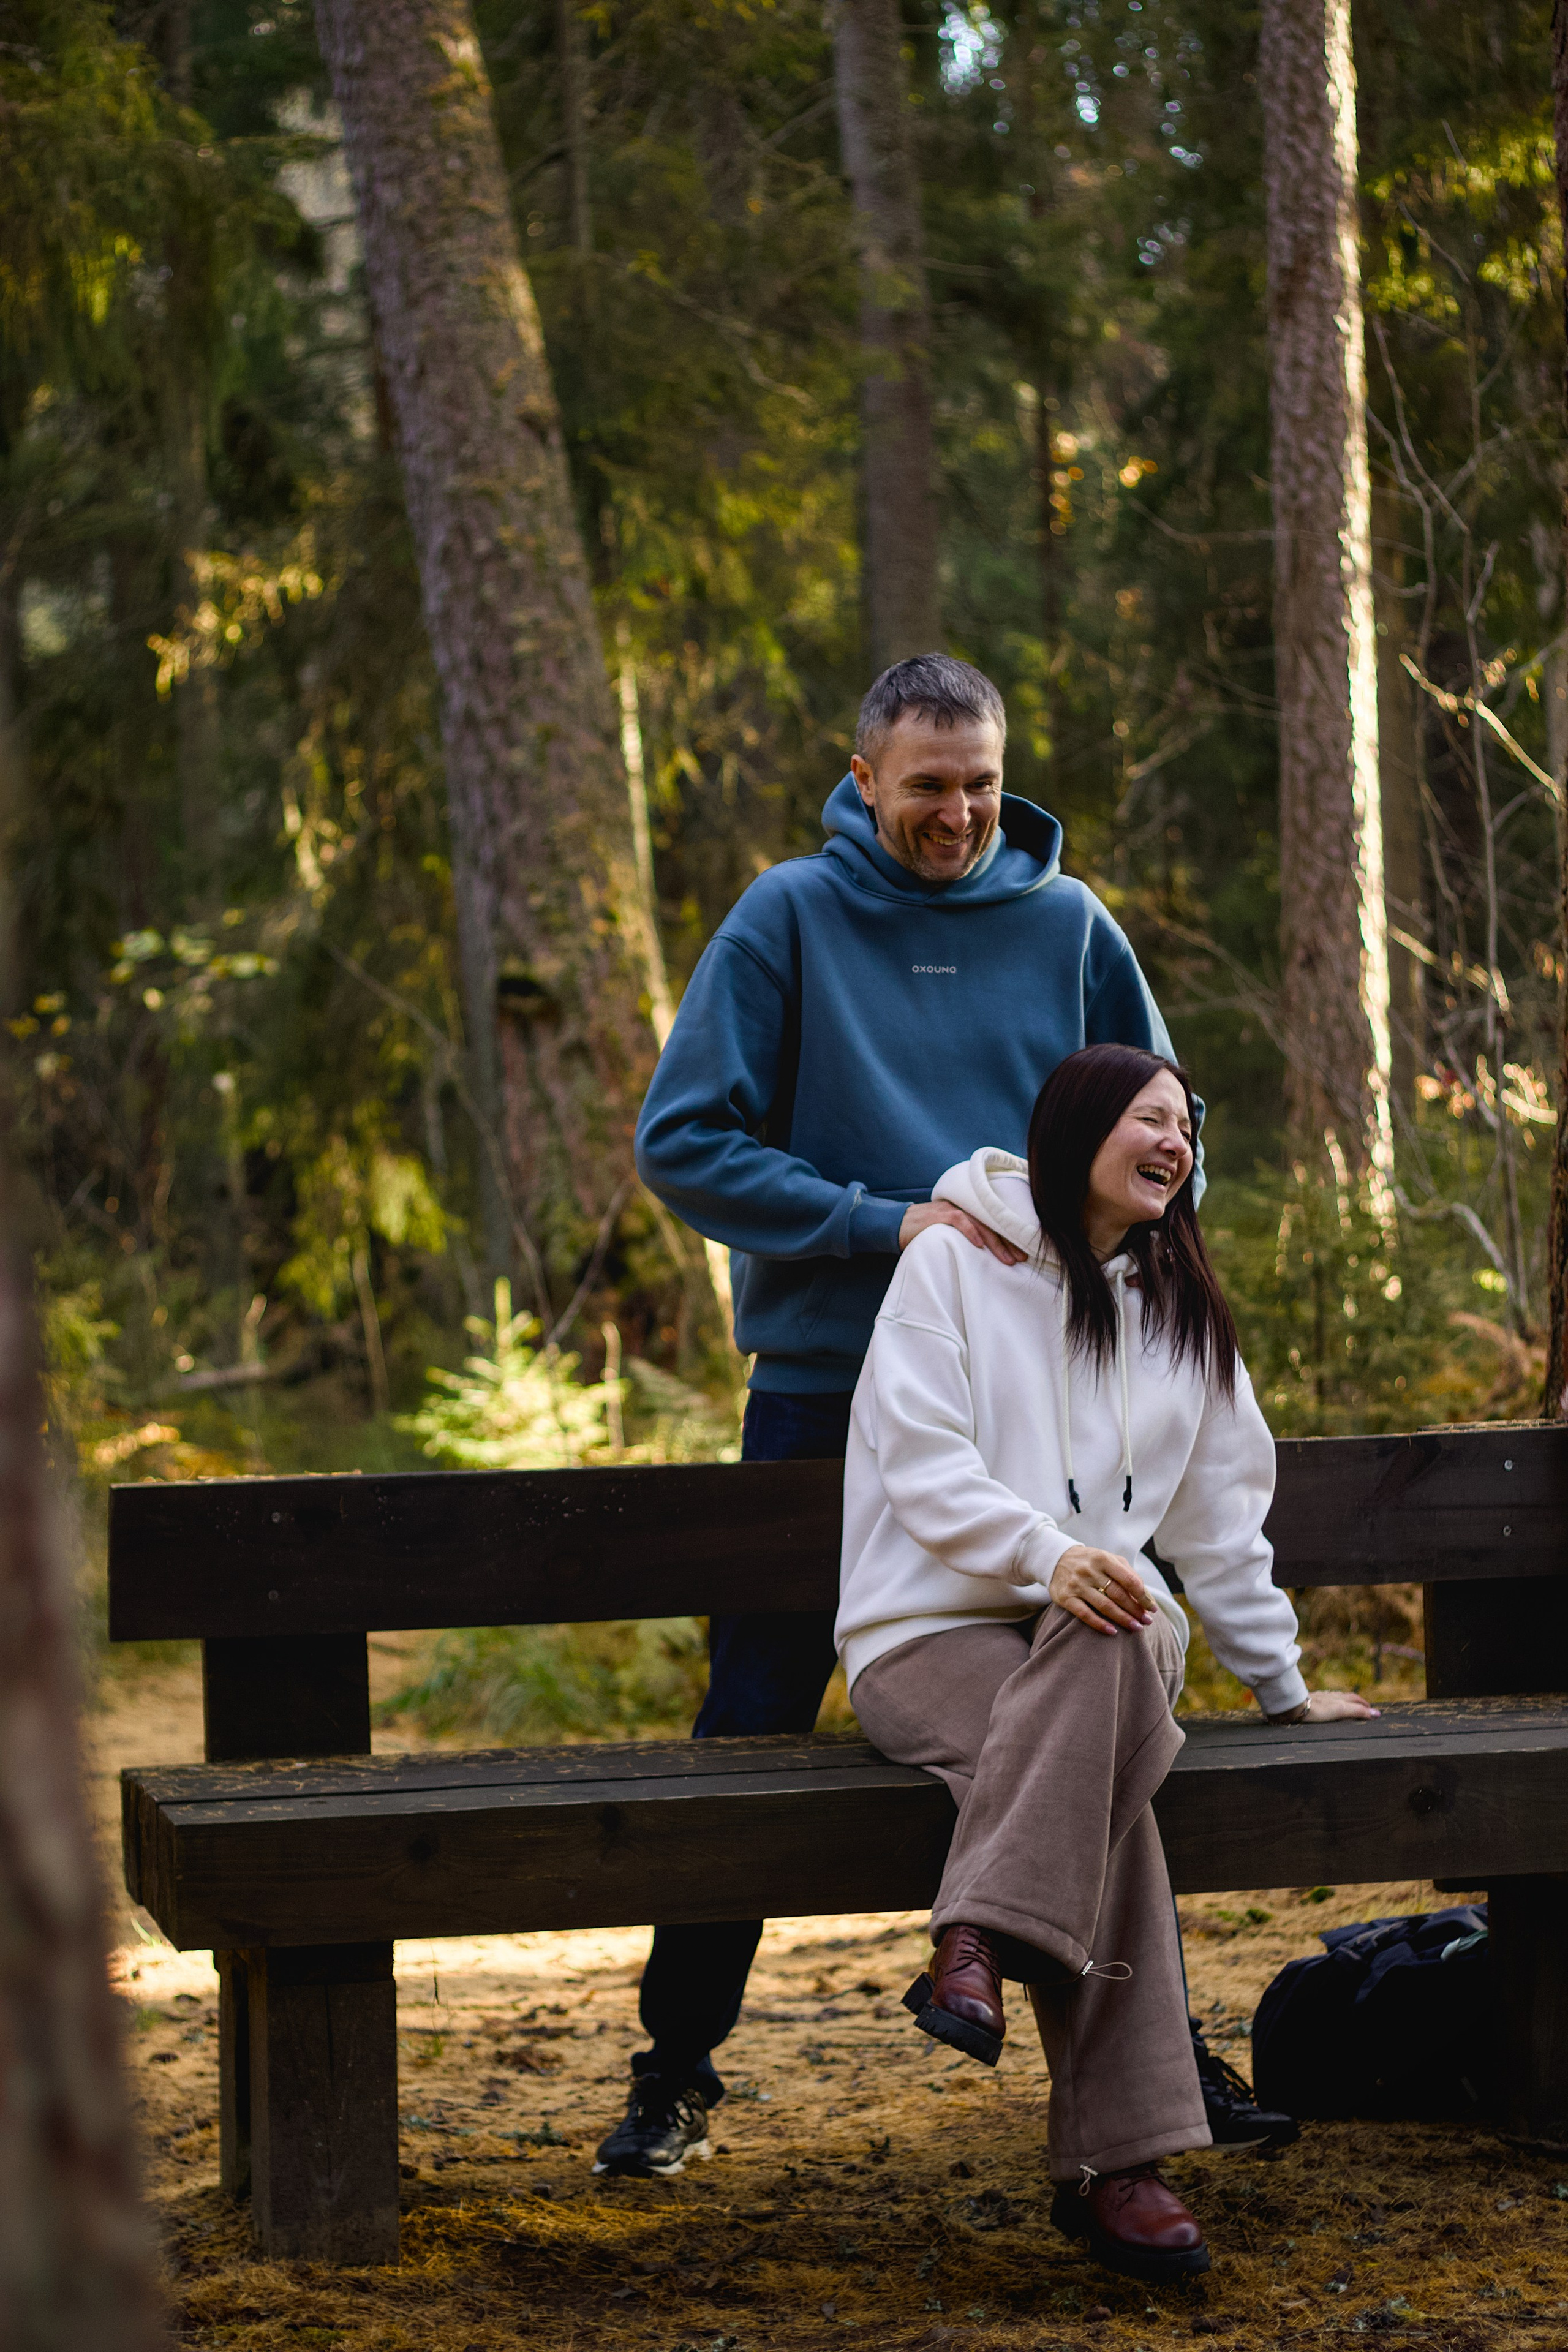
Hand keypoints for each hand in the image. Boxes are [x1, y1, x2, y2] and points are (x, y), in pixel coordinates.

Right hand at [899, 1200, 1026, 1266]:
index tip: (1023, 1254)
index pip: (994, 1225)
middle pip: (992, 1225)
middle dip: (1008, 1243)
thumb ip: (966, 1239)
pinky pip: (959, 1221)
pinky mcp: (939, 1215)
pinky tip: (980, 1245)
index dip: (1009, 1238)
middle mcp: (963, 1208)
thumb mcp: (949, 1235)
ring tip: (1007, 1259)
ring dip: (995, 1243)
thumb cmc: (925, 1233)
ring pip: (980, 1224)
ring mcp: (951, 1210)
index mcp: (968, 1213)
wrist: (897, 1224)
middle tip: (1021, 1259)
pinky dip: (970, 1232)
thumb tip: (986, 1257)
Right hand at [1049, 1543, 1156, 1635]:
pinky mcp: (1066, 1598)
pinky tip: (1112, 1632)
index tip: (1152, 1608)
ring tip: (1136, 1628)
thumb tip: (1146, 1596)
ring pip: (1104, 1606)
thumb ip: (1127, 1573)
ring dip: (1123, 1619)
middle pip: (1118, 1594)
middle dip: (1135, 1610)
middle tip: (1147, 1621)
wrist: (1056, 1559)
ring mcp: (1077, 1585)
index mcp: (1103, 1559)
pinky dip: (1100, 1624)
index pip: (1129, 1580)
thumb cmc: (1090, 1561)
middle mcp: (1089, 1571)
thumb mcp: (1108, 1559)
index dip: (1143, 1596)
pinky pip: (1085, 1614)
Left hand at [1303, 1689, 1379, 1721]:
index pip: (1354, 1699)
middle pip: (1345, 1697)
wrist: (1294, 1706)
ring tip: (1346, 1705)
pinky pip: (1323, 1702)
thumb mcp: (1341, 1710)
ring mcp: (1319, 1699)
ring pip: (1334, 1698)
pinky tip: (1325, 1706)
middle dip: (1355, 1702)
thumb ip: (1357, 1711)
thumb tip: (1376, 1714)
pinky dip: (1330, 1703)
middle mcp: (1330, 1696)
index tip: (1370, 1709)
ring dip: (1343, 1701)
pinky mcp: (1309, 1703)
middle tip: (1362, 1707)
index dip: (1363, 1704)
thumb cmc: (1318, 1708)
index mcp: (1338, 1698)